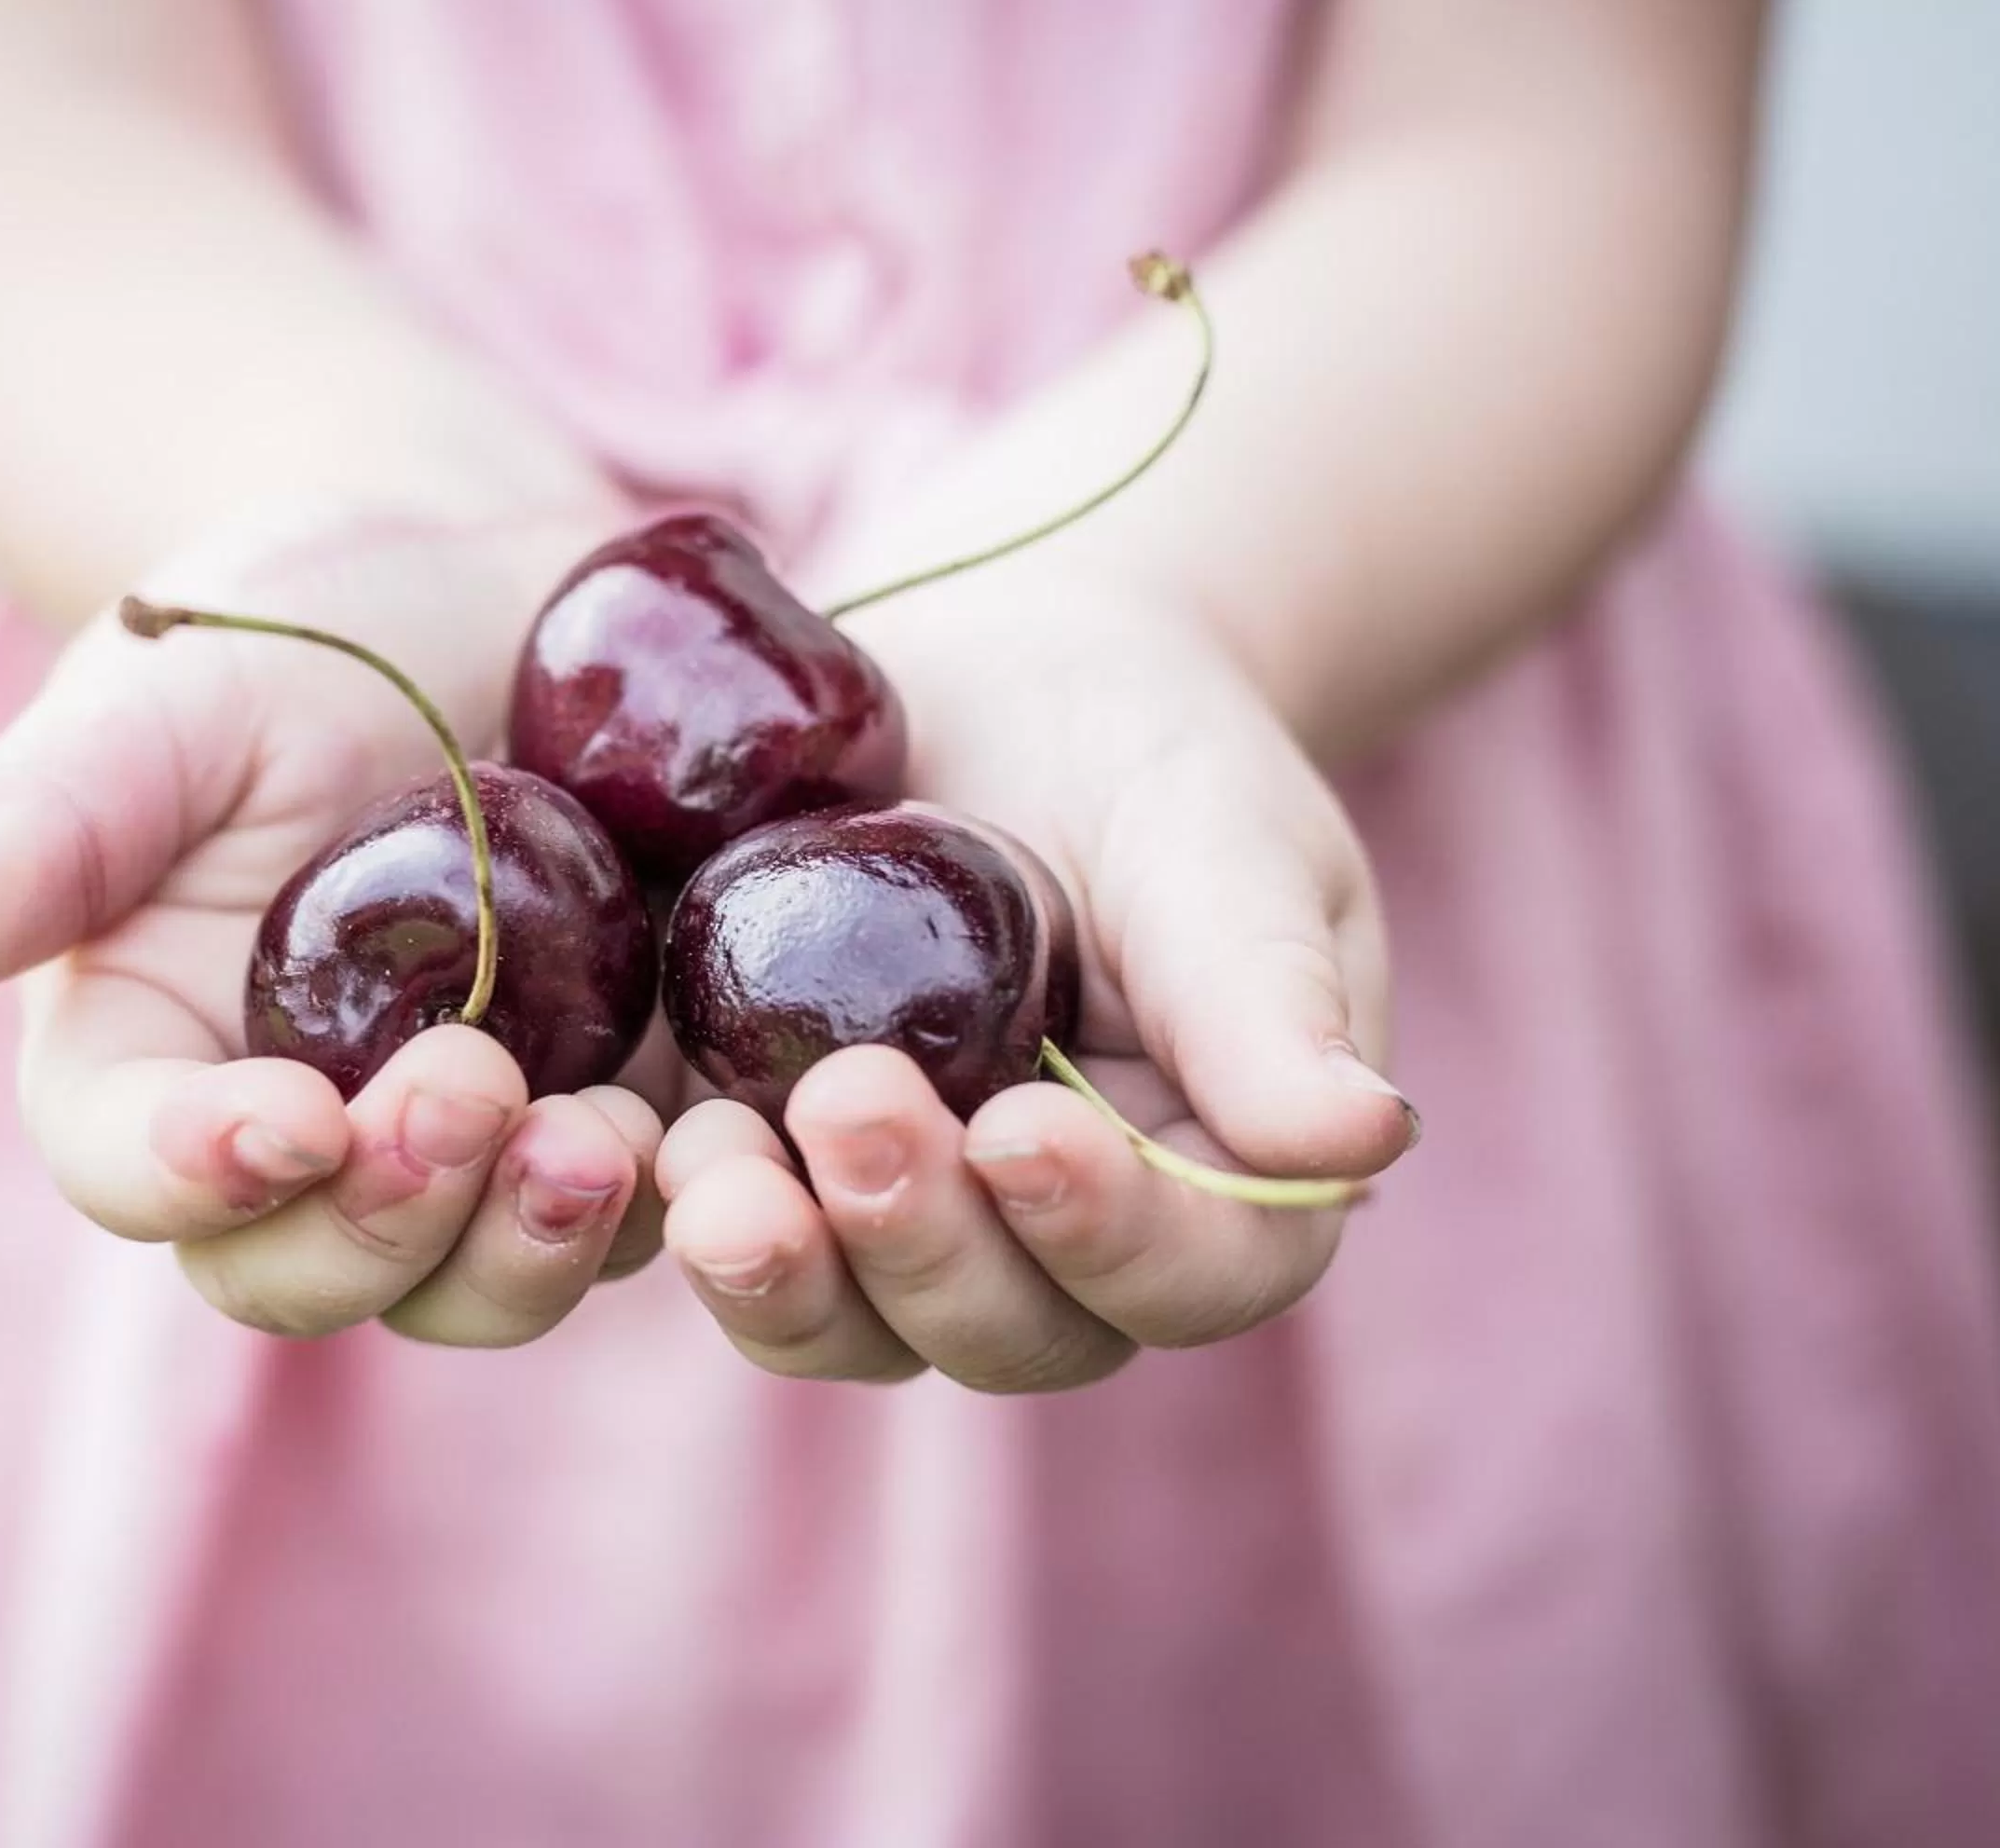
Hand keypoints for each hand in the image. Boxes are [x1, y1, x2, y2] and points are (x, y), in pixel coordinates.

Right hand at [0, 510, 668, 1345]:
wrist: (495, 582)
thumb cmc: (296, 628)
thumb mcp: (167, 698)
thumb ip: (45, 824)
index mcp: (152, 1057)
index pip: (136, 1170)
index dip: (196, 1174)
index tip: (283, 1116)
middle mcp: (298, 1138)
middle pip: (308, 1272)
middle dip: (385, 1225)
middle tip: (473, 1099)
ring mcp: (467, 1145)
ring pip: (480, 1281)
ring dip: (536, 1244)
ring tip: (611, 1137)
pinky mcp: (615, 1108)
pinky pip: (643, 1216)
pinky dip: (680, 1203)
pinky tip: (735, 1132)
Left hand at [652, 573, 1416, 1391]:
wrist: (999, 674)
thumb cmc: (1152, 753)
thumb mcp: (1225, 844)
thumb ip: (1267, 994)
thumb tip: (1367, 1140)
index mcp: (1221, 1183)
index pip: (1195, 1272)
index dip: (1110, 1234)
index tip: (1024, 1129)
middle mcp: (1067, 1244)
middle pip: (1012, 1326)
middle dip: (924, 1243)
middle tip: (848, 1109)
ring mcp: (916, 1223)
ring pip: (858, 1324)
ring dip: (786, 1267)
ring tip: (713, 1163)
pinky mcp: (784, 1171)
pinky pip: (737, 1243)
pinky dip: (683, 1214)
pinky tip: (632, 1138)